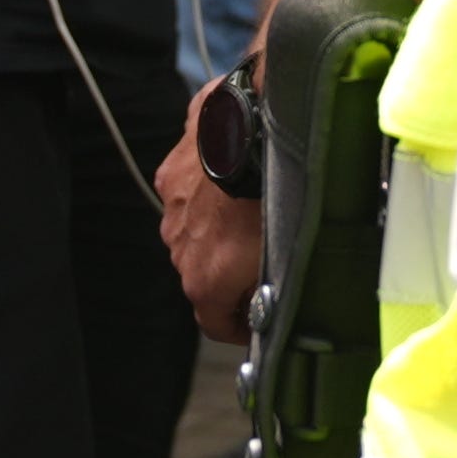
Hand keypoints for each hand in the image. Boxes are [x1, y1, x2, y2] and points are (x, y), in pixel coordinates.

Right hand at [157, 109, 267, 332]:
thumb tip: (273, 305)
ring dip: (215, 226)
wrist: (255, 131)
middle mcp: (178, 246)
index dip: (237, 327)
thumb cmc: (276, 196)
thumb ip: (270, 289)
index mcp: (204, 278)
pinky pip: (189, 187)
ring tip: (249, 207)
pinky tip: (234, 171)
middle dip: (228, 271)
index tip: (253, 322)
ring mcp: (171, 206)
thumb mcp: (285, 256)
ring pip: (193, 227)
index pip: (213, 322)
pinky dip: (207, 186)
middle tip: (260, 258)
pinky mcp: (171, 170)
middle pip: (202, 271)